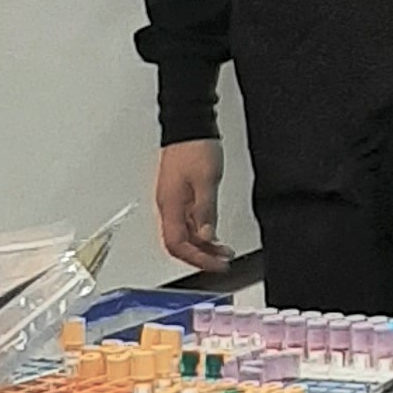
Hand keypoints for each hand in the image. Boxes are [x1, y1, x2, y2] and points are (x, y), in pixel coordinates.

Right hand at [153, 138, 232, 272]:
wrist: (189, 127)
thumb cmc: (195, 148)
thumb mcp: (206, 181)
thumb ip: (205, 211)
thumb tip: (206, 235)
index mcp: (170, 204)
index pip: (177, 244)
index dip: (196, 259)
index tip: (216, 264)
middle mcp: (168, 206)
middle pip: (179, 243)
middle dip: (200, 257)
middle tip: (222, 263)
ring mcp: (173, 202)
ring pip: (185, 234)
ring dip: (204, 246)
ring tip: (224, 251)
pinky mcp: (180, 196)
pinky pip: (188, 223)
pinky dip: (202, 233)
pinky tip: (215, 236)